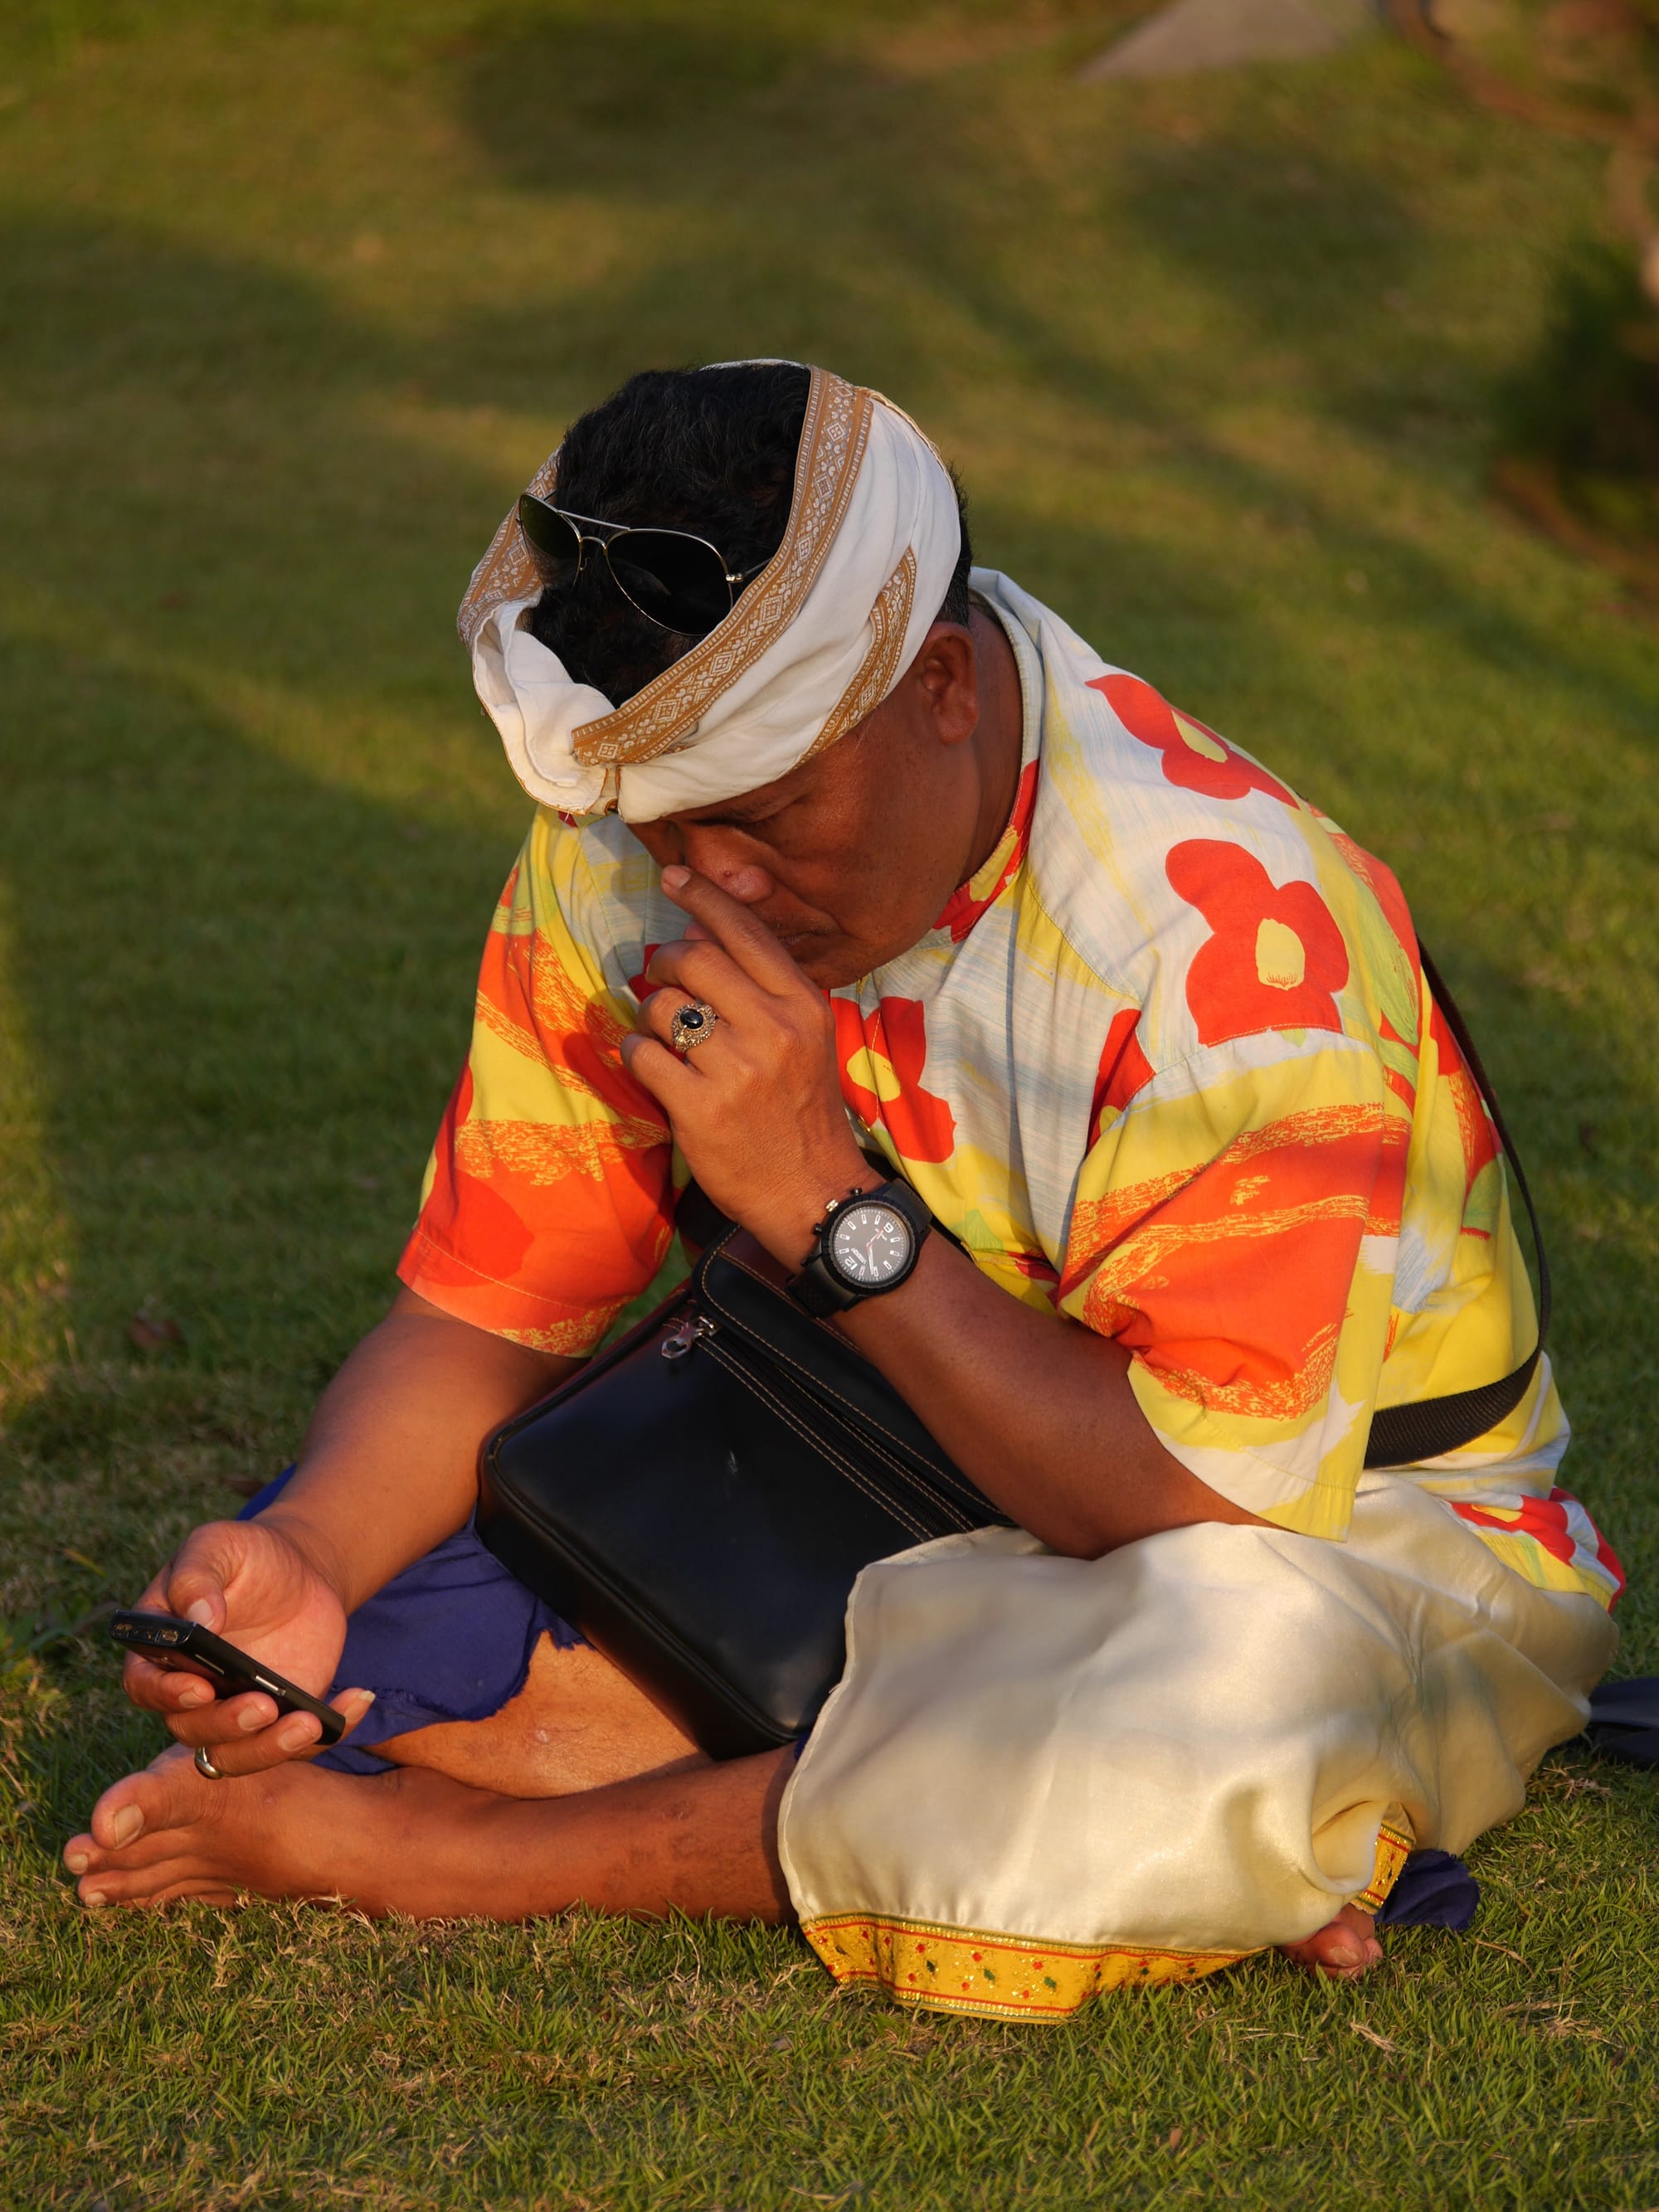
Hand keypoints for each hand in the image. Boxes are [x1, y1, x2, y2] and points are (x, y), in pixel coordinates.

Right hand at [121, 1515, 373, 1776]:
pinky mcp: (281, 1720)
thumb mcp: (217, 1547)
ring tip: (307, 1723)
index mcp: (160, 1653)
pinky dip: (329, 1731)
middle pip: (193, 1729)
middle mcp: (191, 1695)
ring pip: (240, 1754)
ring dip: (271, 1747)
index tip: (198, 1688)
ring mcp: (236, 1713)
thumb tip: (201, 1618)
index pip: (145, 1687)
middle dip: (226, 1724)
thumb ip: (197, 1577)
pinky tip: (356, 1698)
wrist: (297, 1571)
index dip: (166, 1695)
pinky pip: (300, 1743)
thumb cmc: (245, 1557)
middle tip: (262, 1706)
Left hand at [620, 867, 870, 1263]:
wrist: (812, 1191)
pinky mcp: (699, 1109)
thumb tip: (700, 928)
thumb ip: (764, 986)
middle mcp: (773, 1029)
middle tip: (663, 977)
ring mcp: (736, 1070)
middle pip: (694, 959)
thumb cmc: (803, 1110)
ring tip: (665, 1037)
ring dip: (650, 1015)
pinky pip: (642, 1056)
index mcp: (803, 1005)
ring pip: (662, 1007)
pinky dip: (635, 1055)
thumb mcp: (806, 1038)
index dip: (704, 898)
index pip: (746, 933)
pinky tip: (652, 1067)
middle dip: (666, 962)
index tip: (674, 878)